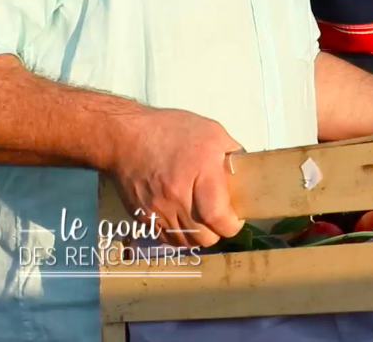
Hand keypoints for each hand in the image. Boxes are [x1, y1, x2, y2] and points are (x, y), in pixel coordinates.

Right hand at [104, 108, 244, 247]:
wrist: (125, 136)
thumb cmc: (170, 130)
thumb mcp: (211, 131)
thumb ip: (232, 152)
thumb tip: (247, 169)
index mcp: (199, 174)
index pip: (218, 217)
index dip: (231, 225)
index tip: (236, 217)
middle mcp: (177, 197)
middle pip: (204, 237)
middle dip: (217, 231)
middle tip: (219, 217)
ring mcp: (157, 210)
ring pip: (186, 242)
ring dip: (198, 235)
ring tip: (202, 219)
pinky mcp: (142, 217)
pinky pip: (166, 239)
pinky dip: (179, 235)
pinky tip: (184, 221)